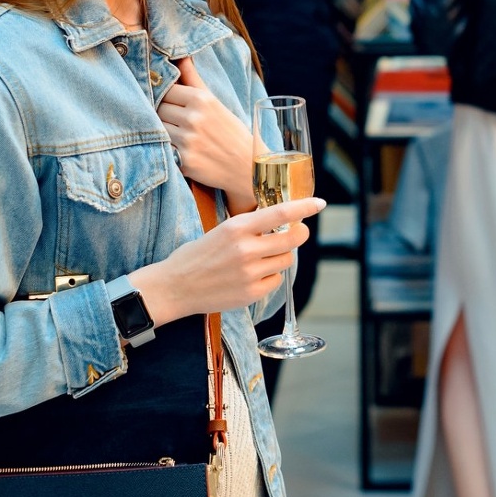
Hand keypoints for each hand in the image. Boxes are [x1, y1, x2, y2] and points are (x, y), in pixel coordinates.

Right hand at [128, 197, 325, 326]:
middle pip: (292, 239)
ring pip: (286, 260)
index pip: (280, 213)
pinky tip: (253, 275)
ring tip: (262, 256)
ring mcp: (250, 273)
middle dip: (300, 234)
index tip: (319, 203)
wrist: (175, 286)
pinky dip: (271, 276)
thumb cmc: (197, 255)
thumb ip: (251, 227)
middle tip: (298, 232)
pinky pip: (276, 281)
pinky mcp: (251, 293)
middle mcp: (246, 250)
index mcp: (237, 228)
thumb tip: (282, 222)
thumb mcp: (222, 230)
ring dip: (281, 256)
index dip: (304, 207)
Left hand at [157, 57, 253, 208]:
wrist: (247, 167)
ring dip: (164, 133)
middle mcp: (194, 118)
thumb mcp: (215, 102)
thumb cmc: (231, 132)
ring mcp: (188, 141)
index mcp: (202, 99)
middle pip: (159, 110)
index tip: (173, 106)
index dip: (167, 99)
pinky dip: (168, 150)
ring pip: (158, 129)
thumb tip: (181, 55)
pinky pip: (164, 149)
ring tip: (180, 137)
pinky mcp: (184, 162)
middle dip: (164, 116)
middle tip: (177, 123)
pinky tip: (181, 151)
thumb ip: (193, 79)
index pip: (166, 91)